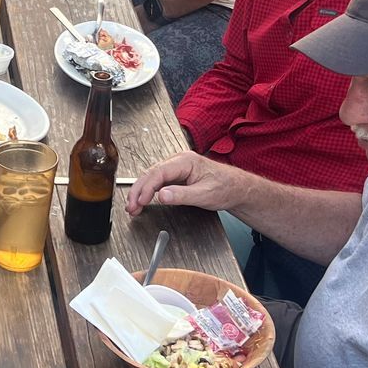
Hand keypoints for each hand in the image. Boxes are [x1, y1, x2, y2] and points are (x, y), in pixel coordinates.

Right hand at [126, 151, 253, 216]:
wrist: (237, 189)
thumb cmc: (226, 188)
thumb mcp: (205, 195)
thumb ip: (182, 195)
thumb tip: (161, 195)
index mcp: (185, 161)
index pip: (158, 172)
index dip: (146, 187)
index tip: (140, 202)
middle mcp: (179, 161)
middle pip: (151, 174)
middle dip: (138, 191)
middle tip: (131, 207)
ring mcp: (177, 168)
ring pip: (152, 177)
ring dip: (141, 192)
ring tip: (133, 207)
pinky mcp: (177, 175)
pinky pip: (158, 181)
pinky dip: (148, 192)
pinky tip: (143, 200)